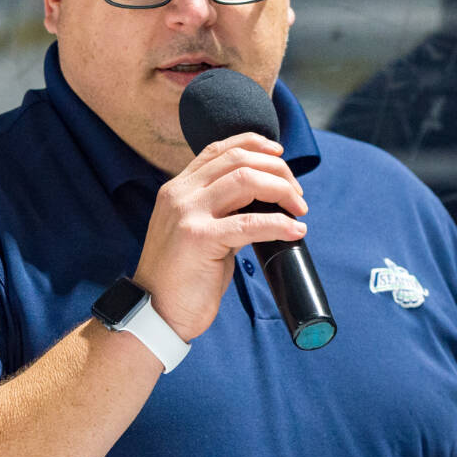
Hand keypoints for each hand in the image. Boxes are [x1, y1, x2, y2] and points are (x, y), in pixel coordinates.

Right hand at [133, 133, 307, 341]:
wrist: (157, 313)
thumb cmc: (182, 278)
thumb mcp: (197, 232)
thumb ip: (221, 212)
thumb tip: (262, 204)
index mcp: (177, 189)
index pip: (217, 149)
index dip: (252, 144)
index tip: (278, 153)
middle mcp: (180, 194)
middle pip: (238, 161)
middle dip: (277, 170)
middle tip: (297, 194)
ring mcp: (187, 214)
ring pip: (246, 181)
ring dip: (282, 190)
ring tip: (299, 209)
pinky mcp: (200, 238)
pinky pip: (250, 223)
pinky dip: (279, 224)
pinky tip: (295, 231)